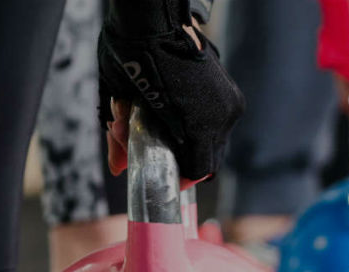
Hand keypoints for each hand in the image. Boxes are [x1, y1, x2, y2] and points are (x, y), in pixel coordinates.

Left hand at [99, 19, 243, 187]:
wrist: (152, 15)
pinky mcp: (231, 90)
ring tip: (165, 125)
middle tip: (159, 152)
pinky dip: (200, 123)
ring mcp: (230, 101)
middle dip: (182, 159)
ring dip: (191, 140)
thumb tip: (118, 168)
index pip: (199, 170)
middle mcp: (223, 116)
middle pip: (209, 158)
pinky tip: (177, 110)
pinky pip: (218, 121)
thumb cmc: (132, 55)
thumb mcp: (118, 101)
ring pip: (215, 140)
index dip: (180, 178)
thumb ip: (121, 139)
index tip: (165, 176)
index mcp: (199, 125)